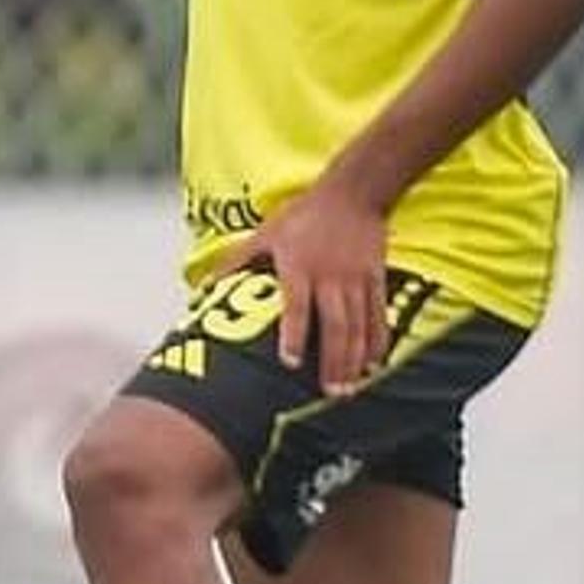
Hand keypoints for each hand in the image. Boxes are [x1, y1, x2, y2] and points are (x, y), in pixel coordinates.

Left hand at [206, 180, 391, 395]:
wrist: (353, 191)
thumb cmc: (303, 215)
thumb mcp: (265, 233)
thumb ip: (237, 260)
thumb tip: (205, 285)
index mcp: (299, 266)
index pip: (296, 305)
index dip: (294, 334)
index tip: (290, 362)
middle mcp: (329, 275)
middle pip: (334, 324)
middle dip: (333, 361)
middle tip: (329, 392)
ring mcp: (355, 278)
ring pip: (358, 325)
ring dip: (355, 359)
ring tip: (349, 388)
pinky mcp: (376, 278)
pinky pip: (378, 315)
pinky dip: (378, 341)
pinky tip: (374, 364)